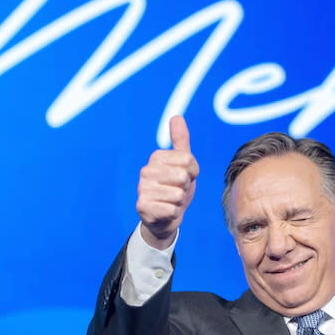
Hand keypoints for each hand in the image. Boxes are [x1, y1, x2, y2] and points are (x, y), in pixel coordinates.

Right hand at [136, 116, 198, 249]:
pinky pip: (172, 209)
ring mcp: (142, 189)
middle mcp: (146, 171)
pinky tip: (166, 212)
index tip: (185, 177)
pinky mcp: (142, 207)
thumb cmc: (176, 187)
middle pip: (182, 176)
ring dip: (179, 201)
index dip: (192, 172)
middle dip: (185, 187)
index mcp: (156, 157)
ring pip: (178, 194)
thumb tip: (176, 117)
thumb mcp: (184, 164)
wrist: (166, 217)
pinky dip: (173, 213)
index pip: (187, 160)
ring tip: (171, 201)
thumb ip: (181, 141)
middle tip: (177, 190)